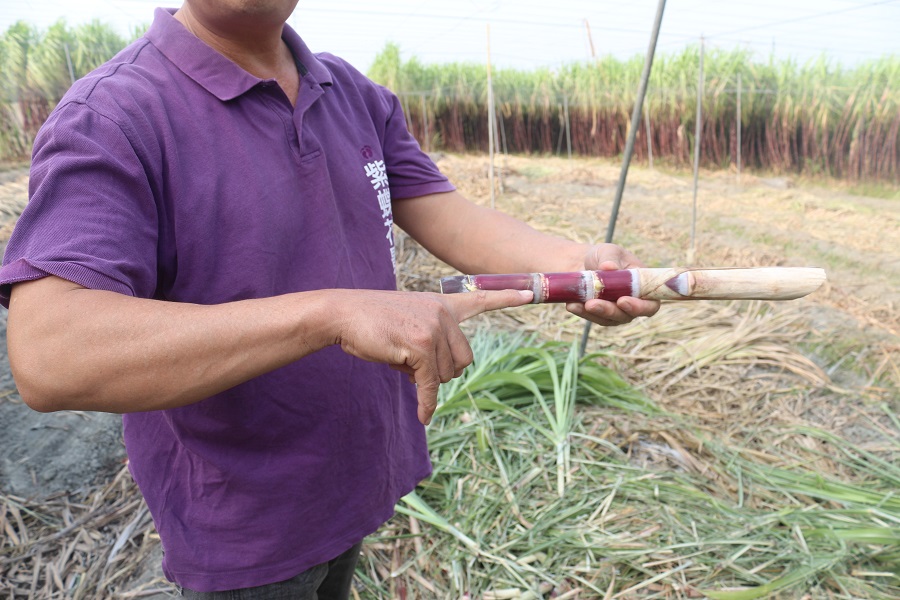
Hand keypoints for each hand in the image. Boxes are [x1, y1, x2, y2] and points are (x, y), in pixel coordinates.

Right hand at [334, 288, 532, 424]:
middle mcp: (442, 313)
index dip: (506, 298)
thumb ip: (431, 340)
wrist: (342, 315)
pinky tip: (424, 417)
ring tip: (397, 356)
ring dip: (424, 378)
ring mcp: (433, 329)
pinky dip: (427, 403)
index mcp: (442, 304)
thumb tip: (439, 377)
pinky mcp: (420, 347)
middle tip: (412, 362)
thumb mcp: (408, 325)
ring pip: (446, 374)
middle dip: (441, 372)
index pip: (480, 298)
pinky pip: (431, 385)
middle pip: (463, 360)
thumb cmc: (372, 322)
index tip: (530, 293)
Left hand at [565, 243, 659, 325]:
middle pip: (627, 316)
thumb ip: (611, 258)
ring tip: (579, 303)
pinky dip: (582, 312)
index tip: (623, 301)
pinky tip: (571, 305)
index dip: (640, 307)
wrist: (584, 263)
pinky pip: (592, 317)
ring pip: (608, 319)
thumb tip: (610, 267)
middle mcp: (633, 303)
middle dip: (609, 311)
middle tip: (593, 304)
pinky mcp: (599, 315)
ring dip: (594, 313)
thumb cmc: (604, 256)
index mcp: (644, 287)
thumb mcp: (609, 251)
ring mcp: (616, 311)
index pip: (650, 305)